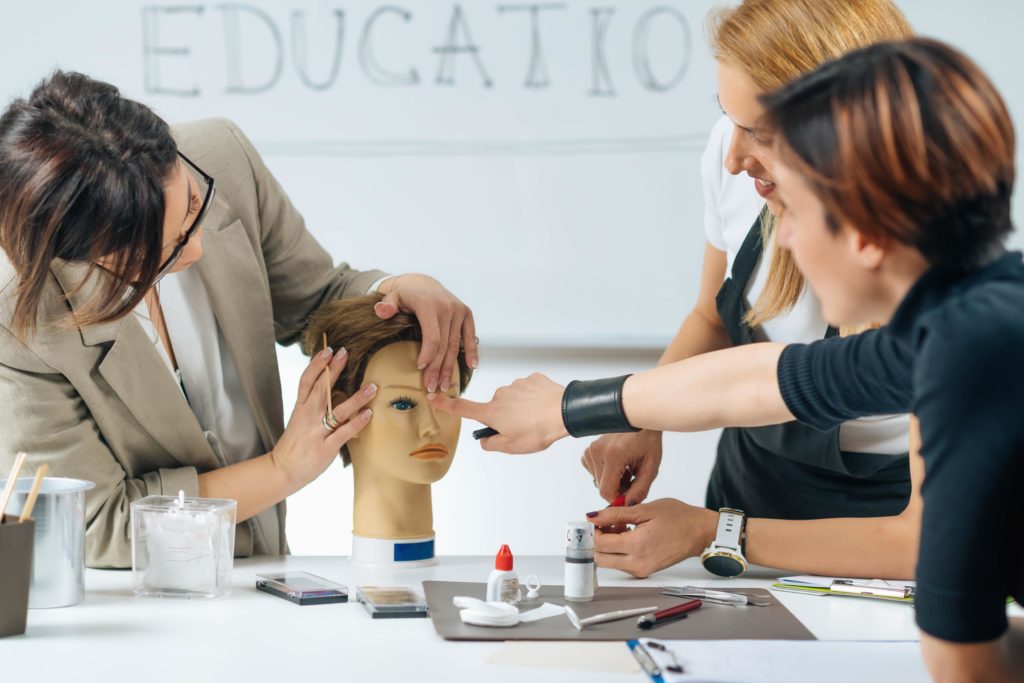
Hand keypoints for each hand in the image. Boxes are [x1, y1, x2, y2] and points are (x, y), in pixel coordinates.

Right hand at [271, 347, 374, 488]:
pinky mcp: (326, 447)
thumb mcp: (302, 419)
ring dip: (357, 398)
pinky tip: (369, 413)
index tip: (328, 349)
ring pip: (338, 411)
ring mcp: (316, 432)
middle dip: (333, 370)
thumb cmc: (297, 442)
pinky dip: (357, 422)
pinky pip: (344, 433)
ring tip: (372, 386)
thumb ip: (317, 404)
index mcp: (301, 407)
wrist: (284, 470)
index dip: (316, 364)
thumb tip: (336, 387)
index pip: (306, 381)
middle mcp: (308, 417)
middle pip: (321, 389)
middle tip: (345, 352)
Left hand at [375, 274, 478, 392]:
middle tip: (431, 387)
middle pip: (444, 345)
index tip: (420, 368)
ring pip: (455, 344)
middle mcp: (447, 307)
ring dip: (450, 366)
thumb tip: (380, 311)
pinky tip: (473, 366)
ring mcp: (458, 310)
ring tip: (444, 385)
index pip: (432, 336)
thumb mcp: (393, 297)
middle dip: (437, 368)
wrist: (423, 283)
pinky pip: (470, 335)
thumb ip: (387, 305)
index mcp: (429, 305)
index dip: (428, 355)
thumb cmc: (406, 295)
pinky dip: (471, 351)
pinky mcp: (466, 313)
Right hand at [427, 373, 567, 453]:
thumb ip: (492, 444)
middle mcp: (500, 395)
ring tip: (536, 419)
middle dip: (505, 417)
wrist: (564, 412)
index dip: (446, 404)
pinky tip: (543, 407)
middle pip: (496, 408)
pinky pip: (528, 390)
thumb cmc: (538, 431)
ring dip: (521, 408)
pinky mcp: (532, 379)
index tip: (433, 397)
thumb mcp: (512, 447)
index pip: (463, 408)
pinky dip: (533, 398)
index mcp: (492, 412)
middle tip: (522, 429)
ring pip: (514, 399)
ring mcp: (517, 384)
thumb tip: (485, 440)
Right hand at [583, 429, 662, 504]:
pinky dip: (606, 473)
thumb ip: (640, 489)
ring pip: (598, 481)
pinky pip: (594, 472)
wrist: (640, 420)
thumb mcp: (650, 467)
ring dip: (612, 482)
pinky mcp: (588, 450)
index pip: (607, 491)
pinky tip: (617, 465)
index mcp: (613, 455)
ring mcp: (591, 449)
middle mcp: (597, 451)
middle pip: (602, 487)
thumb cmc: (648, 440)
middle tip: (633, 480)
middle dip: (618, 489)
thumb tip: (628, 505)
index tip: (630, 497)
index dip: (618, 499)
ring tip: (627, 470)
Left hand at [588, 499, 717, 577]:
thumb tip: (593, 516)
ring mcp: (641, 570)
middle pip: (600, 558)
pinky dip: (619, 550)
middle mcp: (637, 564)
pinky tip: (630, 534)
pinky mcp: (645, 571)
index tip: (599, 519)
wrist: (700, 532)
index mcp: (637, 546)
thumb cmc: (679, 518)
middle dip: (599, 540)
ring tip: (623, 526)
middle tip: (608, 523)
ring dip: (609, 546)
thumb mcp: (645, 509)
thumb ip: (615, 514)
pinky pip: (622, 564)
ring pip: (610, 562)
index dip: (594, 530)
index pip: (599, 544)